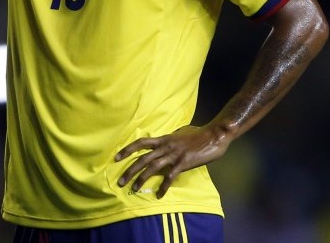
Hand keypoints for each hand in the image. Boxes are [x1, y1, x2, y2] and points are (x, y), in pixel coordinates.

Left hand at [114, 124, 231, 197]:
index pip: (140, 143)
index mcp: (163, 139)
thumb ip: (169, 139)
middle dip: (129, 170)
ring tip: (134, 189)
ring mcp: (173, 155)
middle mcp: (165, 146)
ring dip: (141, 179)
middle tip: (120, 182)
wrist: (213, 135)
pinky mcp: (183, 163)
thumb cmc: (197, 134)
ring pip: (152, 167)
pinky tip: (159, 194)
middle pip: (142, 158)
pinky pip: (170, 176)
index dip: (127, 149)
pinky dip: (164, 186)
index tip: (116, 158)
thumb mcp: (179, 134)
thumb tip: (164, 142)